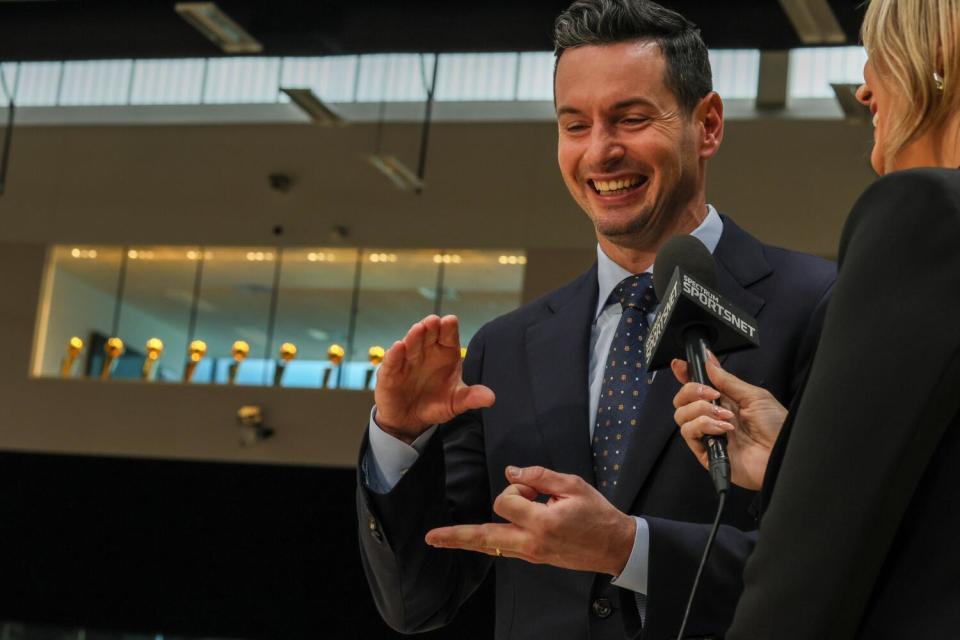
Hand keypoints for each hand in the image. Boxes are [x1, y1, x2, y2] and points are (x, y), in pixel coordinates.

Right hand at [374, 314, 494, 443]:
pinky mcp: (390, 372)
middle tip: (433, 321)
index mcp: (445, 353)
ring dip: (414, 336)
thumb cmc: (435, 404)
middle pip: (429, 334)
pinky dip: (395, 354)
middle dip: (431, 326)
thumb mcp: (455, 403)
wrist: (411, 420)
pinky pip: (393, 361)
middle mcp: (426, 352)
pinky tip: (398, 347)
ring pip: (410, 343)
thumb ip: (471, 398)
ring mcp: (408, 360)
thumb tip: (491, 398)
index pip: (448, 335)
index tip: (451, 321)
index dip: (449, 328)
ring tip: (418, 329)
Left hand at [425, 466, 635, 576]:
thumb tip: (512, 472)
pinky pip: (503, 549)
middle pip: (484, 537)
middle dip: (457, 536)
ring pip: (490, 547)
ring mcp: (531, 553)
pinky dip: (489, 541)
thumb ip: (540, 476)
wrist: (615, 546)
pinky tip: (471, 539)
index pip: (507, 500)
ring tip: (439, 539)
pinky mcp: (533, 557)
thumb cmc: (598, 514)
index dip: (516, 488)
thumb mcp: (573, 485)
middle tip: (431, 537)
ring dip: (466, 539)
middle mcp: (531, 542)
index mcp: (543, 522)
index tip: (534, 488)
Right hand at [671, 355, 785, 490]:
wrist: (781, 456)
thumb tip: (709, 362)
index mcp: (725, 401)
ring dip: (701, 409)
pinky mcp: (705, 451)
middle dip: (692, 390)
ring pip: (681, 414)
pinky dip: (703, 425)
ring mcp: (707, 433)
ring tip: (724, 415)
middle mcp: (712, 416)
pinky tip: (723, 429)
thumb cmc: (777, 429)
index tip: (680, 365)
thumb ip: (728, 380)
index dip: (685, 374)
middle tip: (711, 393)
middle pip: (682, 399)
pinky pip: (688, 432)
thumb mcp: (755, 396)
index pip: (697, 386)